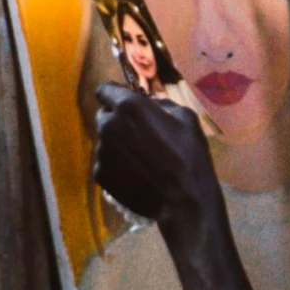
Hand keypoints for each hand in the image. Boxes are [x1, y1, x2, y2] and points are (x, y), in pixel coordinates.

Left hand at [94, 82, 218, 227]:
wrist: (183, 199)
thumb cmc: (189, 154)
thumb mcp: (185, 117)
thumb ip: (161, 104)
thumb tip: (149, 104)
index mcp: (128, 107)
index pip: (104, 90)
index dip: (115, 95)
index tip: (126, 103)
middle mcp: (108, 125)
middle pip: (104, 116)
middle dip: (117, 120)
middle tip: (138, 132)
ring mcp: (101, 152)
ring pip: (105, 140)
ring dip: (118, 143)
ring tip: (140, 158)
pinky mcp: (100, 174)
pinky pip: (105, 162)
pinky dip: (116, 165)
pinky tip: (135, 173)